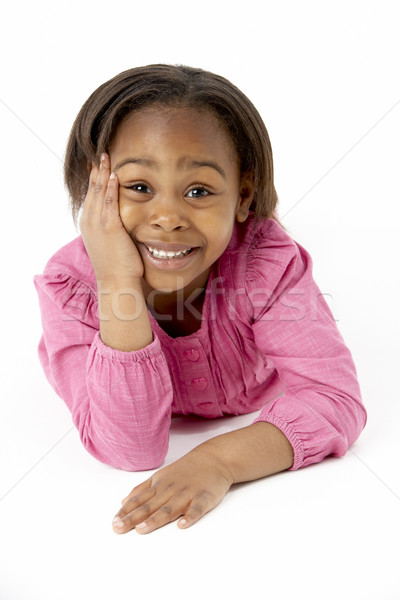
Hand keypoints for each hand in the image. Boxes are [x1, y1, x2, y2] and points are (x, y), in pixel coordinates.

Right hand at [79, 153, 143, 282]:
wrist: (116, 283)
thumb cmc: (117, 267)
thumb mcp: (110, 244)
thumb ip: (113, 229)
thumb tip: (121, 224)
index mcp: (88, 224)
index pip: (91, 195)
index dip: (95, 178)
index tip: (98, 164)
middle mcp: (89, 221)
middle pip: (92, 189)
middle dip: (97, 170)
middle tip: (101, 152)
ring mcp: (97, 224)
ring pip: (99, 192)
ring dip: (103, 172)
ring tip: (106, 156)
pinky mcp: (109, 227)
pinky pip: (109, 201)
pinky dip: (111, 187)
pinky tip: (114, 174)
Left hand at [112, 447, 233, 534]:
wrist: (214, 458)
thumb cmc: (186, 470)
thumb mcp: (161, 476)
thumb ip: (143, 489)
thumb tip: (124, 502)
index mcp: (159, 485)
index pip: (139, 500)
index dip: (126, 512)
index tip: (114, 523)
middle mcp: (170, 490)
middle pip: (150, 506)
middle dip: (133, 518)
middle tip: (118, 528)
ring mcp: (187, 494)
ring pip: (169, 508)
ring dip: (155, 519)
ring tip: (142, 529)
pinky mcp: (204, 498)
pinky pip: (197, 509)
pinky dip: (190, 516)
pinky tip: (183, 525)